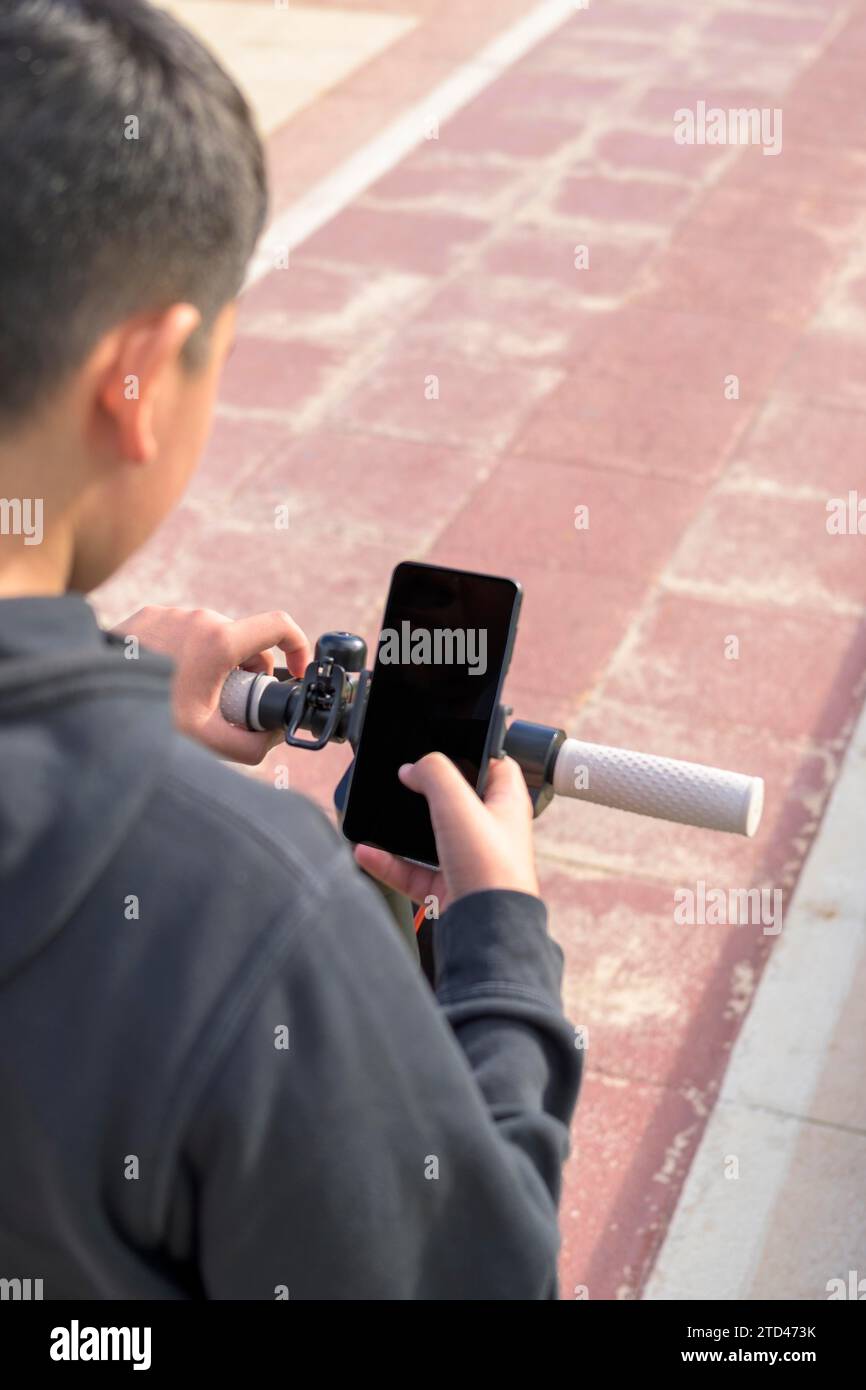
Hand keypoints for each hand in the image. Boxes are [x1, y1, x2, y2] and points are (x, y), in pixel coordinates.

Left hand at [114, 606, 311, 763]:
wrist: (88, 698)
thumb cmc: (148, 717)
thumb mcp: (206, 740)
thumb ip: (251, 745)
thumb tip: (273, 738)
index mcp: (220, 641)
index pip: (279, 626)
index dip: (299, 647)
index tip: (295, 672)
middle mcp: (199, 618)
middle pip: (244, 640)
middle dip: (248, 671)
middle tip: (230, 704)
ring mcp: (172, 612)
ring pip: (214, 635)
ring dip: (216, 662)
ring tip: (192, 695)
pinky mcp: (149, 615)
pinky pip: (184, 631)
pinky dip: (188, 654)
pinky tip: (169, 681)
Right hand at [354, 753, 539, 912]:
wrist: (487, 929)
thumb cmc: (490, 868)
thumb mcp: (458, 803)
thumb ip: (434, 773)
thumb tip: (412, 768)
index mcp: (506, 803)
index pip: (495, 764)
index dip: (473, 750)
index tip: (444, 743)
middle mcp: (490, 831)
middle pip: (456, 800)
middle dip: (427, 790)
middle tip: (402, 779)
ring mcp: (468, 860)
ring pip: (429, 837)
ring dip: (402, 829)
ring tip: (377, 815)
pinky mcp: (448, 888)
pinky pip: (412, 870)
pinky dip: (388, 862)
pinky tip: (366, 853)